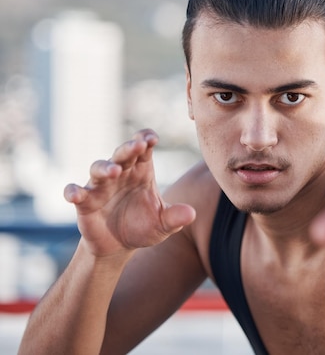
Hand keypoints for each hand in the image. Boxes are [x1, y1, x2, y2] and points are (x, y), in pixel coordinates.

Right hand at [64, 129, 195, 256]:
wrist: (119, 246)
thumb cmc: (143, 227)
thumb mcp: (163, 225)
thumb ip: (175, 218)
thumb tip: (192, 214)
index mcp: (141, 172)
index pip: (143, 149)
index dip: (146, 140)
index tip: (152, 138)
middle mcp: (120, 174)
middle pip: (122, 154)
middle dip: (128, 148)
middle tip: (138, 145)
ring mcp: (100, 187)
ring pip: (98, 169)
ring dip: (105, 167)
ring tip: (114, 171)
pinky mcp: (84, 203)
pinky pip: (75, 192)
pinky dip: (73, 191)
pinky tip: (74, 195)